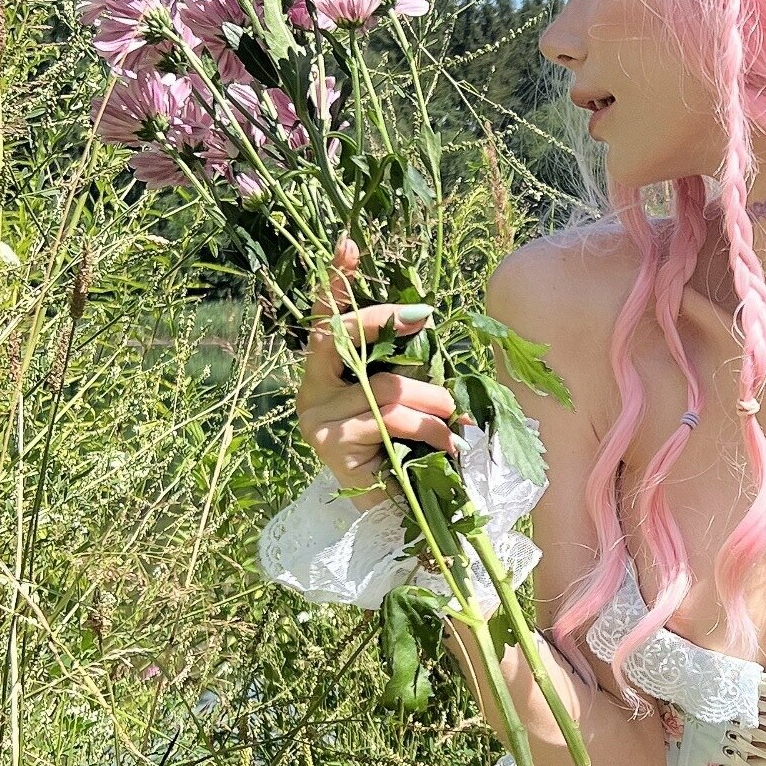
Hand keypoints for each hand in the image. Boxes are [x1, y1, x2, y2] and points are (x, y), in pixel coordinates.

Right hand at [295, 237, 456, 489]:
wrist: (398, 521)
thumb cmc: (407, 455)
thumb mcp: (409, 402)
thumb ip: (407, 368)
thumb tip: (429, 324)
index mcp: (327, 375)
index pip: (325, 320)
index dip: (334, 283)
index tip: (347, 245)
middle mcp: (311, 391)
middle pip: (342, 336)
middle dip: (387, 323)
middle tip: (425, 321)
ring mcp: (316, 418)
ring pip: (385, 386)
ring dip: (433, 401)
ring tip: (454, 424)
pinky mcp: (330, 446)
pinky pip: (391, 419)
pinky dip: (429, 429)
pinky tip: (446, 447)